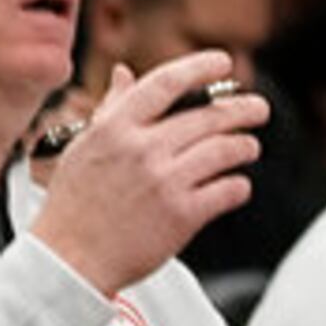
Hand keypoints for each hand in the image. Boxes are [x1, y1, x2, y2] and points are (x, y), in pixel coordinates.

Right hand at [29, 52, 259, 293]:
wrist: (67, 263)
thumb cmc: (73, 206)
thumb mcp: (83, 149)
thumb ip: (110, 109)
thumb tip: (123, 73)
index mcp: (114, 129)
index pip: (167, 82)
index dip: (201, 66)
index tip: (223, 62)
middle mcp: (142, 150)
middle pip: (211, 115)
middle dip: (245, 109)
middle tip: (258, 109)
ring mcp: (164, 182)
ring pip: (228, 149)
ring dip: (246, 146)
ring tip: (248, 148)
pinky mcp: (182, 215)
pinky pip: (230, 189)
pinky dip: (239, 185)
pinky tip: (235, 186)